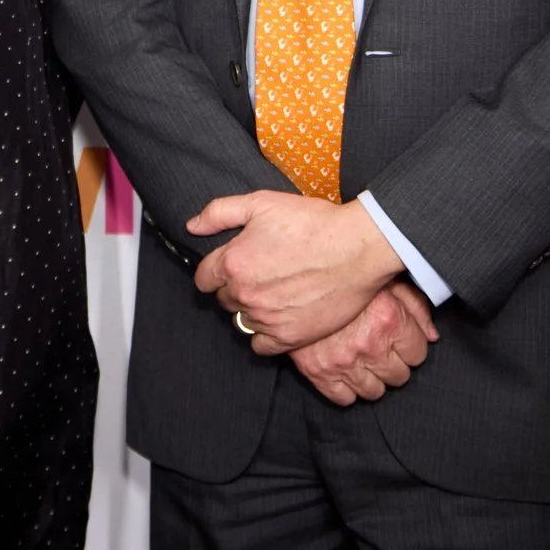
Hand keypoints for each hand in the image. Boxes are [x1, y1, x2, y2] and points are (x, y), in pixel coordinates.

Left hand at [186, 190, 403, 350]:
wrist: (357, 247)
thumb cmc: (311, 222)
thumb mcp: (260, 203)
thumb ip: (219, 213)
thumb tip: (192, 227)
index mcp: (232, 263)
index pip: (204, 279)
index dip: (216, 271)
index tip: (234, 267)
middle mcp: (245, 294)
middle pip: (224, 300)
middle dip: (235, 289)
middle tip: (261, 276)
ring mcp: (267, 318)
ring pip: (242, 322)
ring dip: (251, 311)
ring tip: (273, 295)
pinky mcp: (290, 337)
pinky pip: (261, 346)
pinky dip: (265, 335)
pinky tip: (279, 318)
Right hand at [283, 283, 437, 404]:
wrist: (289, 276)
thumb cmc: (341, 275)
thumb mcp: (384, 280)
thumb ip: (415, 306)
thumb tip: (432, 335)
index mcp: (388, 319)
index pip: (418, 353)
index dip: (408, 345)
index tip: (397, 337)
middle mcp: (369, 344)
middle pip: (399, 376)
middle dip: (392, 362)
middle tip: (377, 346)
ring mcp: (342, 362)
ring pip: (374, 392)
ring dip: (370, 377)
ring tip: (360, 358)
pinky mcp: (317, 372)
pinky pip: (344, 399)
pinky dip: (345, 388)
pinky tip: (343, 369)